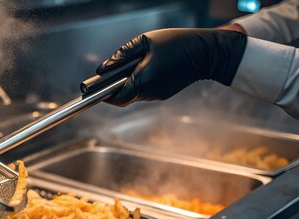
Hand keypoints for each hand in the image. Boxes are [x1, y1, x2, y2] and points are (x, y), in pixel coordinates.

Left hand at [96, 28, 246, 106]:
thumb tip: (104, 67)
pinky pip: (144, 91)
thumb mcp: (146, 41)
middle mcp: (149, 92)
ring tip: (130, 67)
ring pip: (133, 94)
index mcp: (143, 80)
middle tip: (106, 76)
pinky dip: (139, 82)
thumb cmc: (177, 43)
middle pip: (122, 97)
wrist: (206, 53)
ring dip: (127, 83)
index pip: (116, 97)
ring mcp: (157, 95)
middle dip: (113, 87)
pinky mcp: (163, 94)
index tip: (92, 90)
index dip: (102, 95)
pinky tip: (144, 69)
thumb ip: (122, 54)